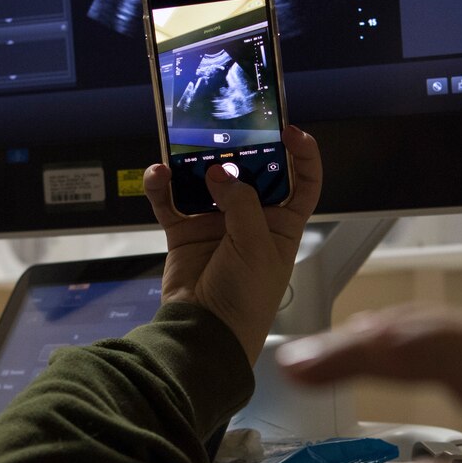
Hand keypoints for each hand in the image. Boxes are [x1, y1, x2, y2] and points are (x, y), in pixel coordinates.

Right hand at [142, 127, 321, 360]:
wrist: (205, 332)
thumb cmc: (246, 300)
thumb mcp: (257, 248)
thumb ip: (241, 204)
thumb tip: (219, 171)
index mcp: (283, 224)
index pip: (303, 181)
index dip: (302, 154)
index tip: (289, 131)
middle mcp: (251, 218)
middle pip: (250, 170)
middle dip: (239, 148)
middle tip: (226, 130)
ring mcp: (217, 222)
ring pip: (206, 179)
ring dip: (195, 163)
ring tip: (188, 151)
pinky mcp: (185, 229)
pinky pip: (171, 199)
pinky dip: (162, 185)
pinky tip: (159, 175)